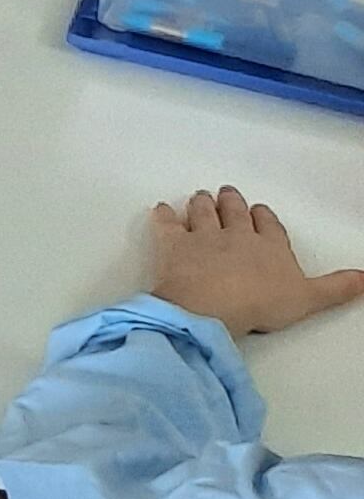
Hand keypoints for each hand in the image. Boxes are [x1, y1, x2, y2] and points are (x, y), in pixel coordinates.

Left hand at [148, 186, 363, 336]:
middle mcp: (237, 235)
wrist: (212, 306)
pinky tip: (162, 209)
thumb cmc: (261, 303)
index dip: (263, 218)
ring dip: (202, 203)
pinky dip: (164, 216)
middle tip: (227, 192)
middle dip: (232, 202)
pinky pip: (166, 224)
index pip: (269, 226)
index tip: (259, 210)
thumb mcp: (308, 299)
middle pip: (234, 212)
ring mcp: (203, 236)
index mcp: (270, 246)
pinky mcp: (173, 244)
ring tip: (201, 196)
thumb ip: (336, 288)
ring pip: (203, 212)